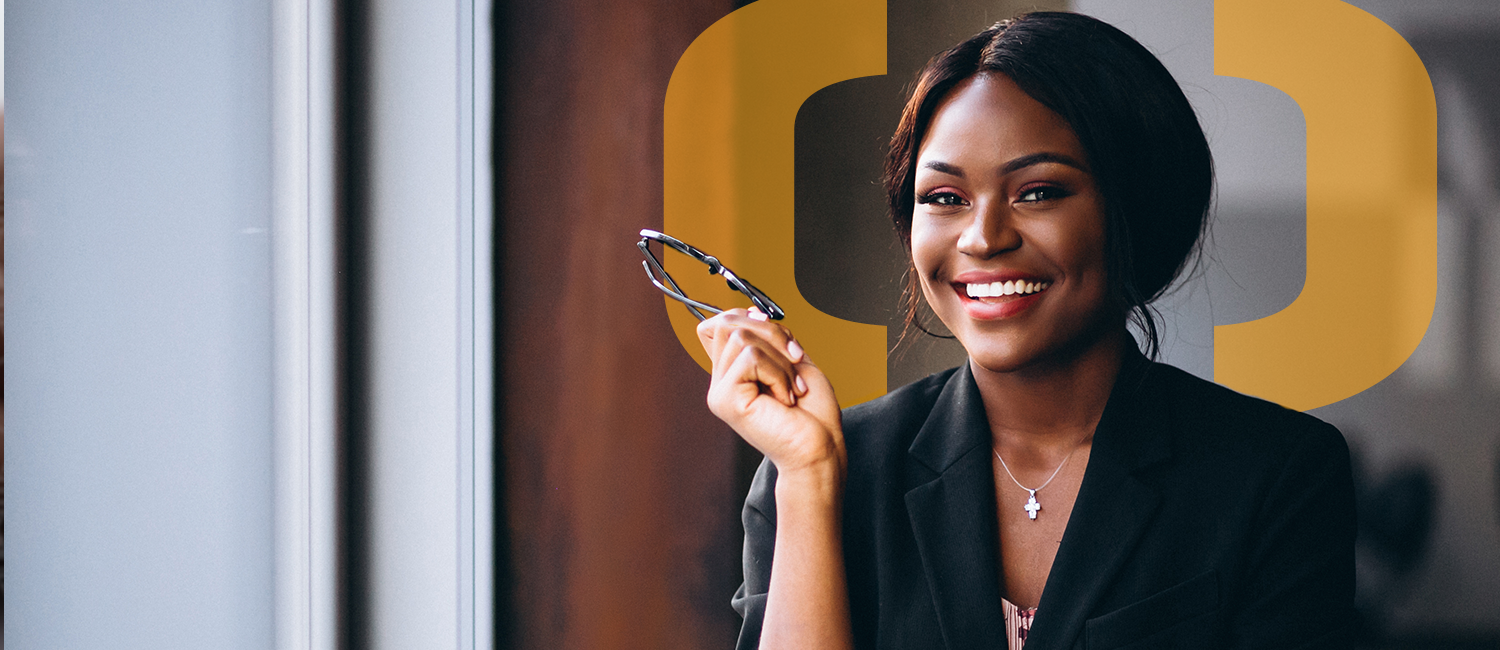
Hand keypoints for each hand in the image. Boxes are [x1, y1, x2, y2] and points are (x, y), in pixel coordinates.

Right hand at [697, 308, 844, 477]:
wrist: (821, 449)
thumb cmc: (813, 413)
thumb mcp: (792, 361)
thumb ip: (768, 337)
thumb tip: (750, 311)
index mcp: (733, 373)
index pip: (718, 324)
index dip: (748, 319)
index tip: (781, 341)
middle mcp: (721, 382)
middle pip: (729, 323)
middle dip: (772, 333)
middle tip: (795, 362)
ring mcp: (720, 392)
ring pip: (742, 338)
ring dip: (780, 359)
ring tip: (792, 387)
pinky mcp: (726, 400)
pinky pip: (751, 357)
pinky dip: (779, 373)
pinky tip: (786, 399)